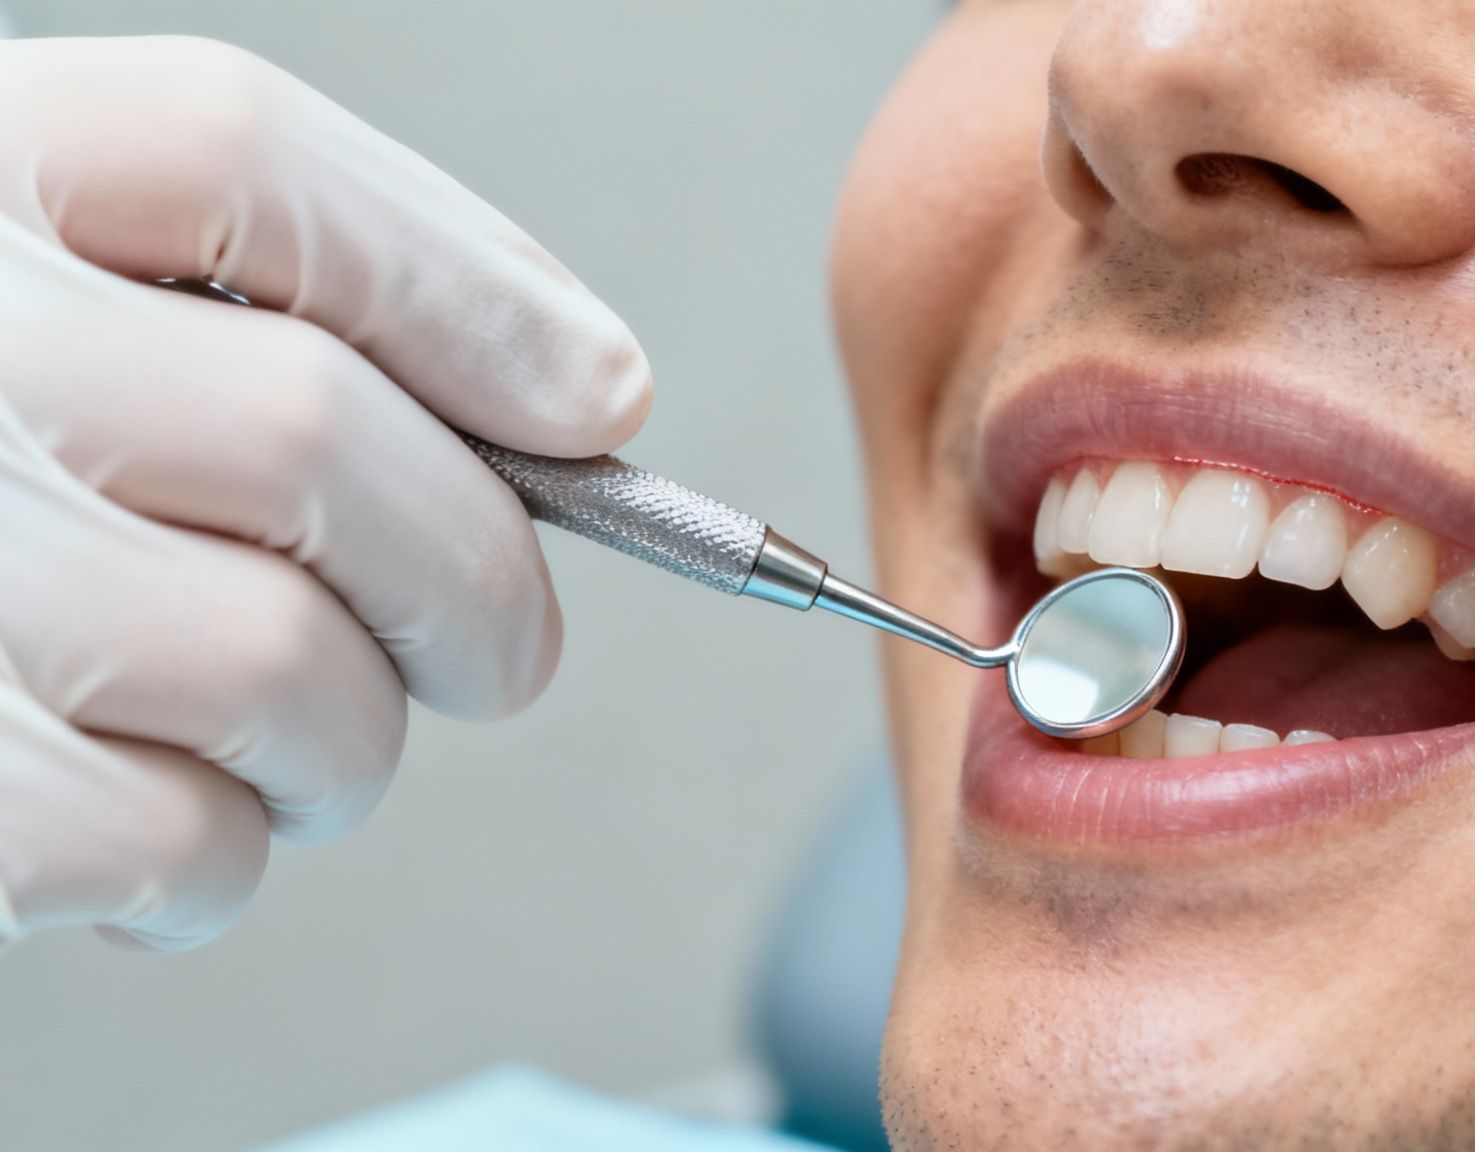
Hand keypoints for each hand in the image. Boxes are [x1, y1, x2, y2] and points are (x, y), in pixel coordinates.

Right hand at [0, 36, 651, 949]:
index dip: (462, 277)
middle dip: (474, 583)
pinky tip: (145, 826)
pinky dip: (212, 862)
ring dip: (348, 745)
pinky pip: (173, 839)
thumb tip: (580, 400)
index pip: (228, 147)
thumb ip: (256, 324)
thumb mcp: (55, 337)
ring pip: (278, 663)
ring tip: (283, 751)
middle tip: (494, 651)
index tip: (600, 398)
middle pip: (307, 432)